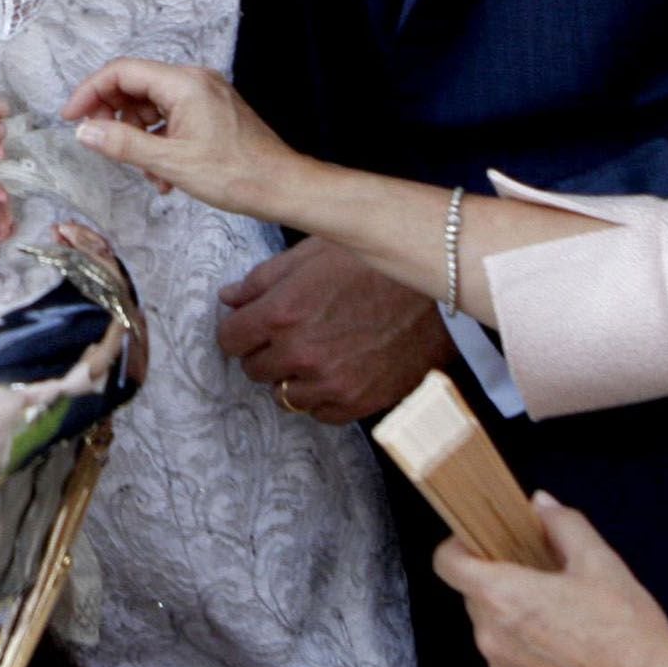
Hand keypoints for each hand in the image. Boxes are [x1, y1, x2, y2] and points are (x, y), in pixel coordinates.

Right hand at [63, 58, 300, 214]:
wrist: (282, 187)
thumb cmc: (235, 174)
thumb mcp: (170, 162)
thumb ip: (123, 144)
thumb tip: (84, 130)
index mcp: (184, 83)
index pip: (122, 72)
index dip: (90, 92)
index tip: (71, 118)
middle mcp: (194, 80)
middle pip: (135, 86)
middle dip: (114, 116)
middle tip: (101, 145)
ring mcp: (204, 94)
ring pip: (152, 105)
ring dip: (138, 137)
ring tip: (146, 173)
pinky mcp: (211, 111)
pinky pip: (171, 117)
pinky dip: (159, 141)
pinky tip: (163, 175)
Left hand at [215, 235, 450, 421]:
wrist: (439, 291)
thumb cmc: (374, 263)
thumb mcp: (312, 252)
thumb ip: (263, 280)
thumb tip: (228, 298)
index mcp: (283, 313)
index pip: (230, 339)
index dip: (239, 329)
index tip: (251, 324)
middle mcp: (301, 353)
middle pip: (253, 369)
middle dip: (265, 351)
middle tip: (290, 333)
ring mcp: (330, 382)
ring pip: (284, 395)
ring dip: (292, 376)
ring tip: (318, 351)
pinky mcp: (358, 402)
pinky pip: (319, 413)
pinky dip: (322, 396)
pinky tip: (337, 370)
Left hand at [435, 496, 667, 666]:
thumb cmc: (624, 632)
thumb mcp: (599, 562)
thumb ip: (563, 525)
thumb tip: (542, 506)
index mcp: (502, 596)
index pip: (447, 564)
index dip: (458, 546)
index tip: (478, 540)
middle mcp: (492, 637)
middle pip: (475, 596)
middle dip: (500, 581)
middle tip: (540, 575)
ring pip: (494, 630)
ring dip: (515, 618)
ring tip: (562, 615)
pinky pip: (511, 661)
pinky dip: (528, 650)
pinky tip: (568, 648)